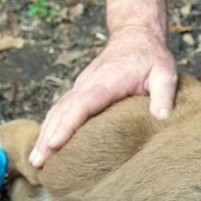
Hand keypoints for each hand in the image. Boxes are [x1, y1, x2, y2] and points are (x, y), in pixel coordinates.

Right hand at [30, 25, 177, 166]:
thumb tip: (162, 118)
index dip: (67, 124)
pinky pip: (61, 111)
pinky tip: (45, 146)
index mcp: (106, 82)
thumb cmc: (151, 58)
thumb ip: (164, 94)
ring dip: (44, 135)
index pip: (82, 104)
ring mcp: (81, 87)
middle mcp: (87, 84)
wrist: (135, 37)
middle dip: (48, 136)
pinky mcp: (80, 92)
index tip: (54, 143)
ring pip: (57, 111)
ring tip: (36, 161)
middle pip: (62, 111)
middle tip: (38, 163)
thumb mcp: (165, 72)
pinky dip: (50, 128)